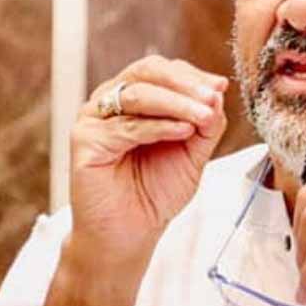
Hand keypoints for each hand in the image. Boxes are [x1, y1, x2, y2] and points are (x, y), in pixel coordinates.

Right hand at [68, 55, 227, 263]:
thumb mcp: (192, 153)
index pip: (162, 70)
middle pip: (147, 72)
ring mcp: (94, 119)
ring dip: (177, 103)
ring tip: (204, 116)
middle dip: (184, 83)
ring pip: (138, 95)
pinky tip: (183, 130)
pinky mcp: (85, 140)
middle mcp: (110, 102)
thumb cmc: (155, 193)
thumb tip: (218, 90)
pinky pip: (126, 126)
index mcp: (133, 98)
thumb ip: (205, 123)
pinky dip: (159, 126)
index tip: (220, 87)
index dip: (192, 75)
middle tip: (213, 97)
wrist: (129, 235)